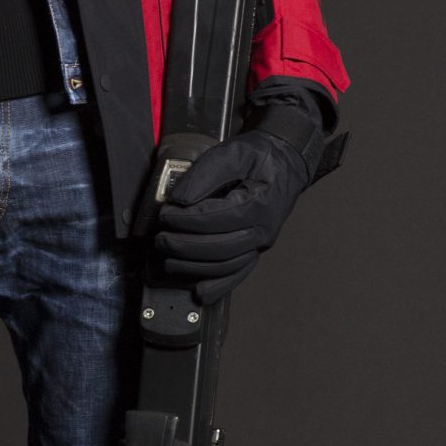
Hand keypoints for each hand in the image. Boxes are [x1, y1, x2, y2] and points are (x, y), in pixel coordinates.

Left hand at [149, 129, 309, 303]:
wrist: (285, 165)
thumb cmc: (257, 158)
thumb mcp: (231, 153)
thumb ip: (204, 175)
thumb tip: (179, 201)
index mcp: (260, 204)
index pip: (218, 219)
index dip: (187, 220)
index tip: (165, 216)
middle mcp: (263, 230)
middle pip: (220, 248)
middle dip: (184, 246)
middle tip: (160, 239)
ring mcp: (261, 244)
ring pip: (226, 266)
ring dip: (193, 268)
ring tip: (168, 261)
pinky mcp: (255, 251)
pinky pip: (237, 275)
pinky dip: (218, 286)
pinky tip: (199, 292)